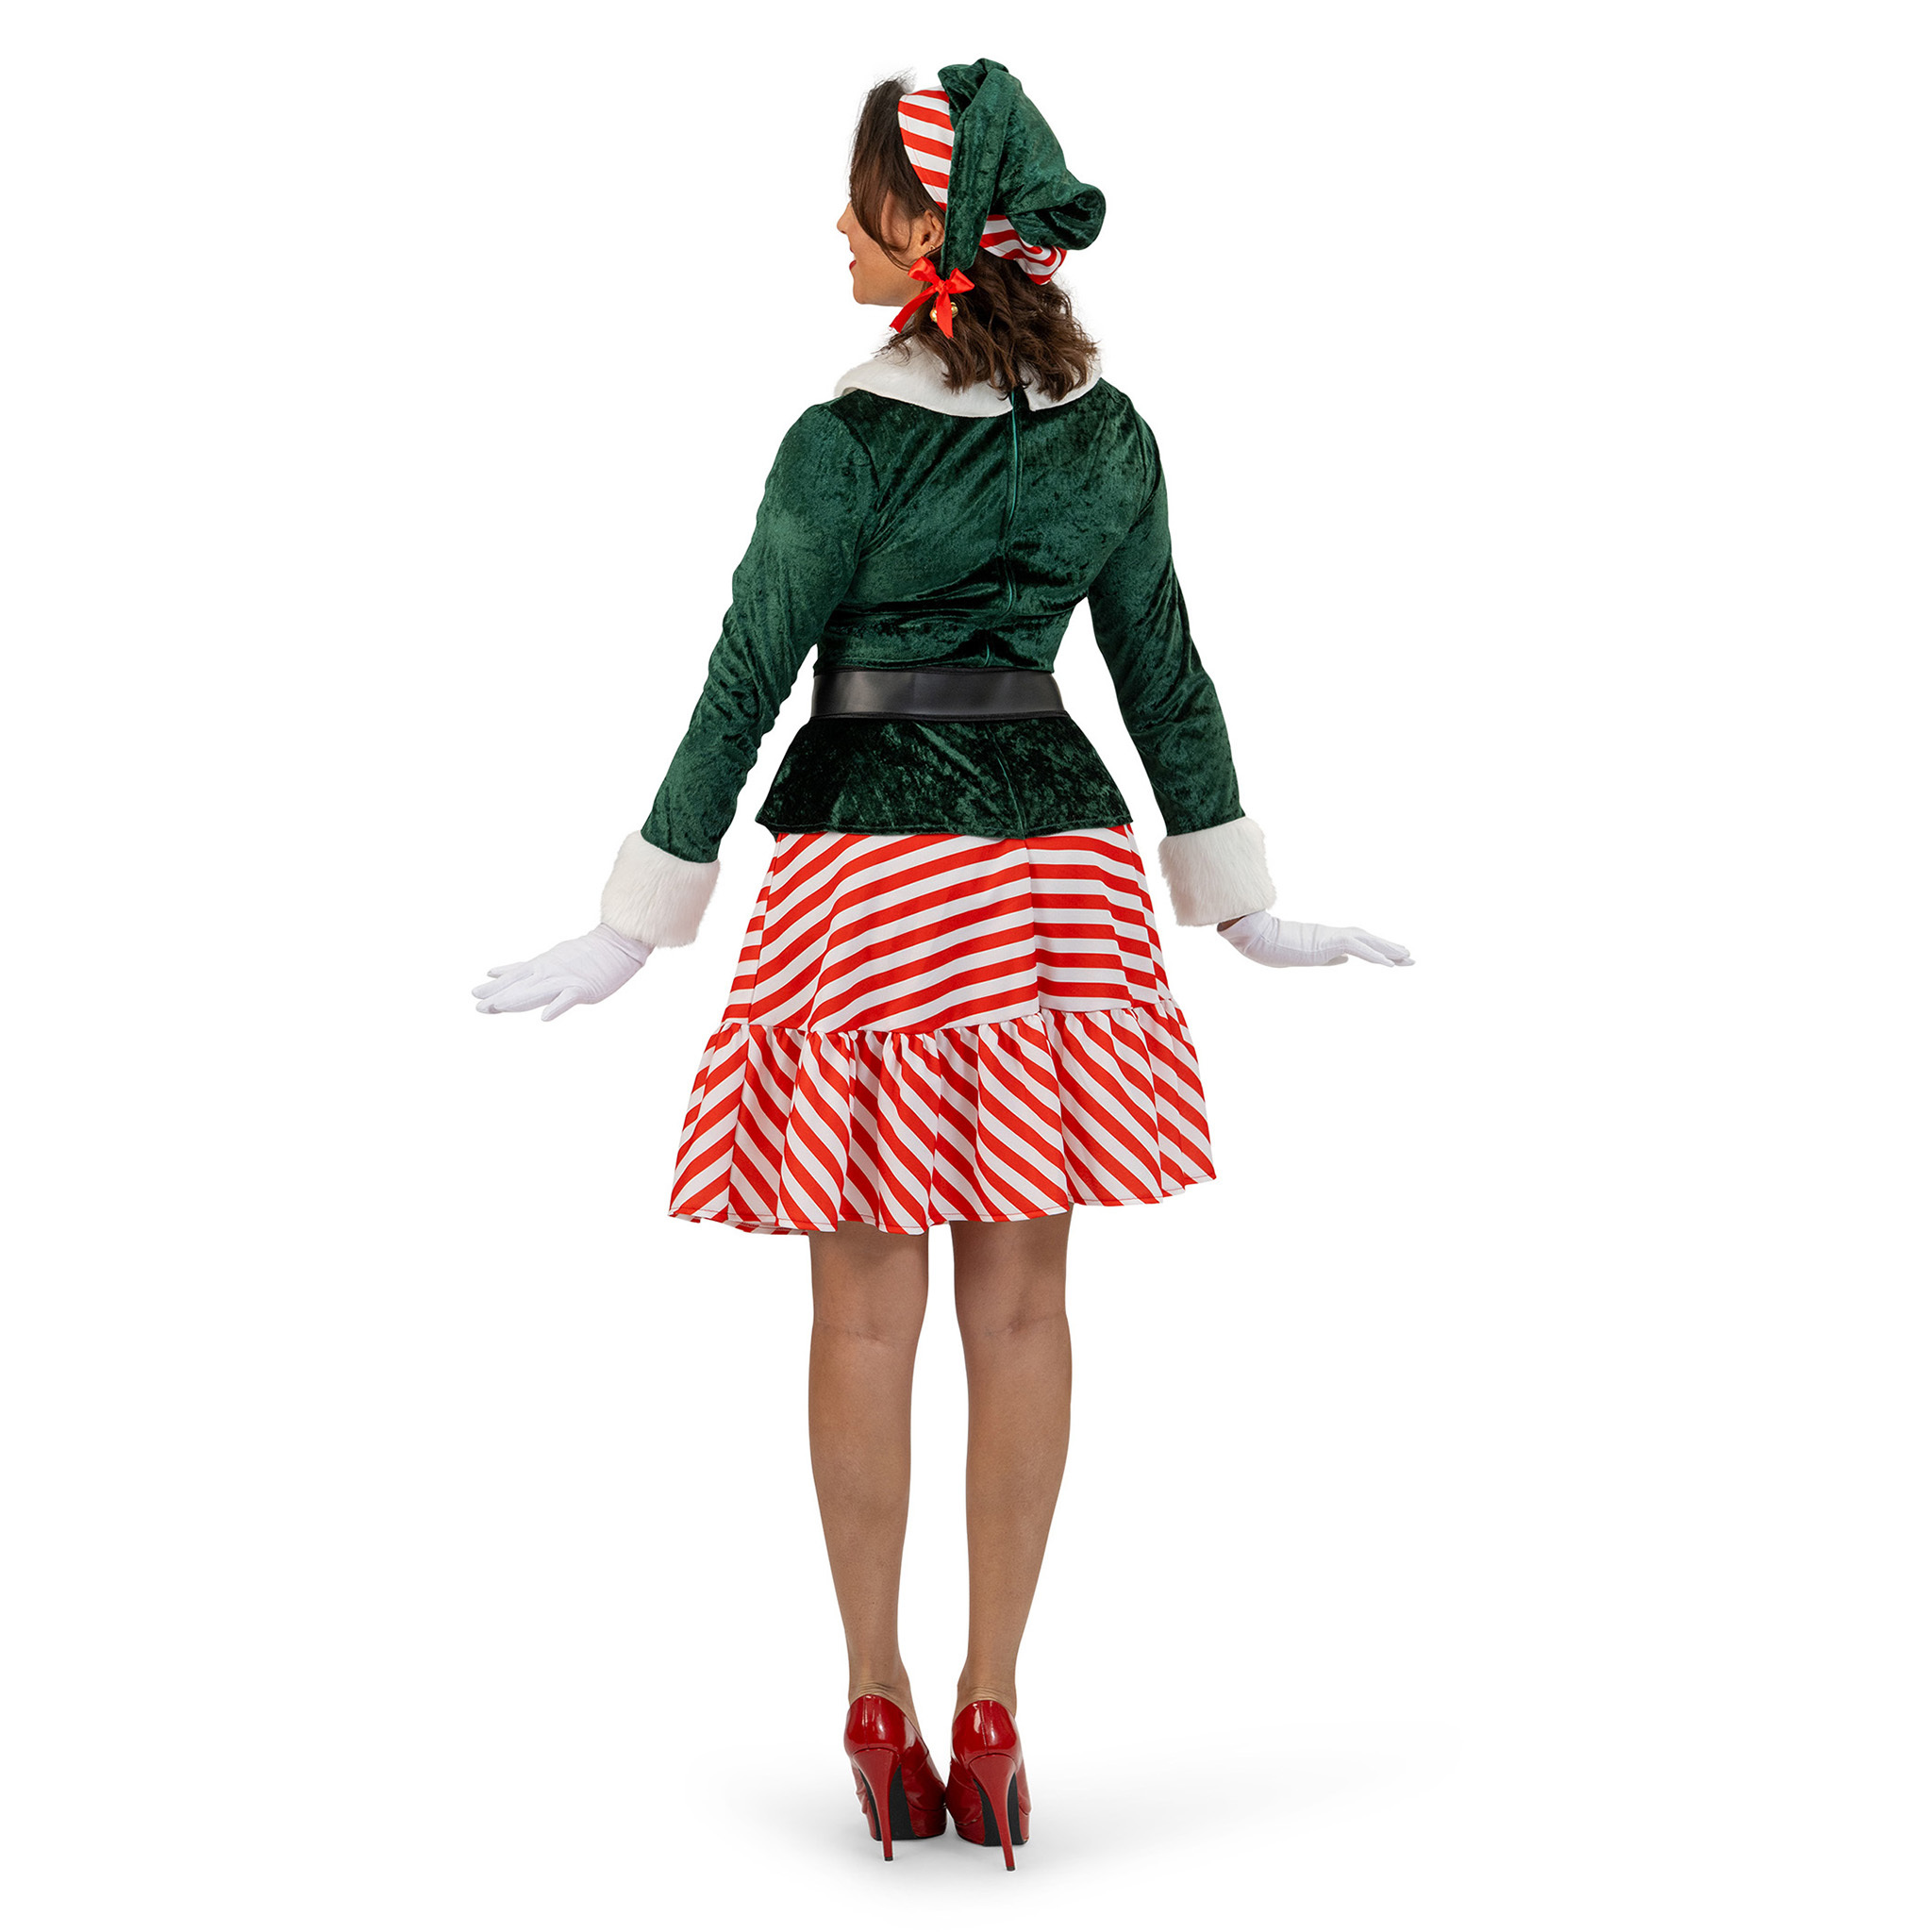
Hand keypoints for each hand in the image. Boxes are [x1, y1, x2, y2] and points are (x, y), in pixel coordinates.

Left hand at [472, 924, 651, 1020]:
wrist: (616, 944)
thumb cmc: (583, 954)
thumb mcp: (545, 959)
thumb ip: (521, 969)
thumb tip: (493, 972)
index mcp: (540, 967)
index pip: (513, 977)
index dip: (494, 987)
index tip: (474, 994)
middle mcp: (548, 972)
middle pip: (520, 986)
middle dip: (498, 996)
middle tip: (478, 1007)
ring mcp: (566, 979)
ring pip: (538, 991)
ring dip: (519, 999)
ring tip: (500, 1006)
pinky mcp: (584, 988)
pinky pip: (568, 999)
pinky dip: (556, 1007)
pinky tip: (544, 1017)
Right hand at [1218, 913, 1411, 967]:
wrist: (1256, 936)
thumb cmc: (1272, 946)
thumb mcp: (1304, 957)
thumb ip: (1327, 957)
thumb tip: (1346, 960)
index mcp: (1328, 939)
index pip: (1359, 943)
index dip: (1378, 950)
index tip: (1395, 958)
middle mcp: (1333, 934)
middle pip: (1369, 940)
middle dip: (1391, 949)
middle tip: (1412, 958)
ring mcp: (1331, 936)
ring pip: (1368, 941)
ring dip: (1389, 950)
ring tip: (1408, 958)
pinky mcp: (1328, 941)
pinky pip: (1358, 949)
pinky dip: (1376, 955)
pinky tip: (1391, 964)